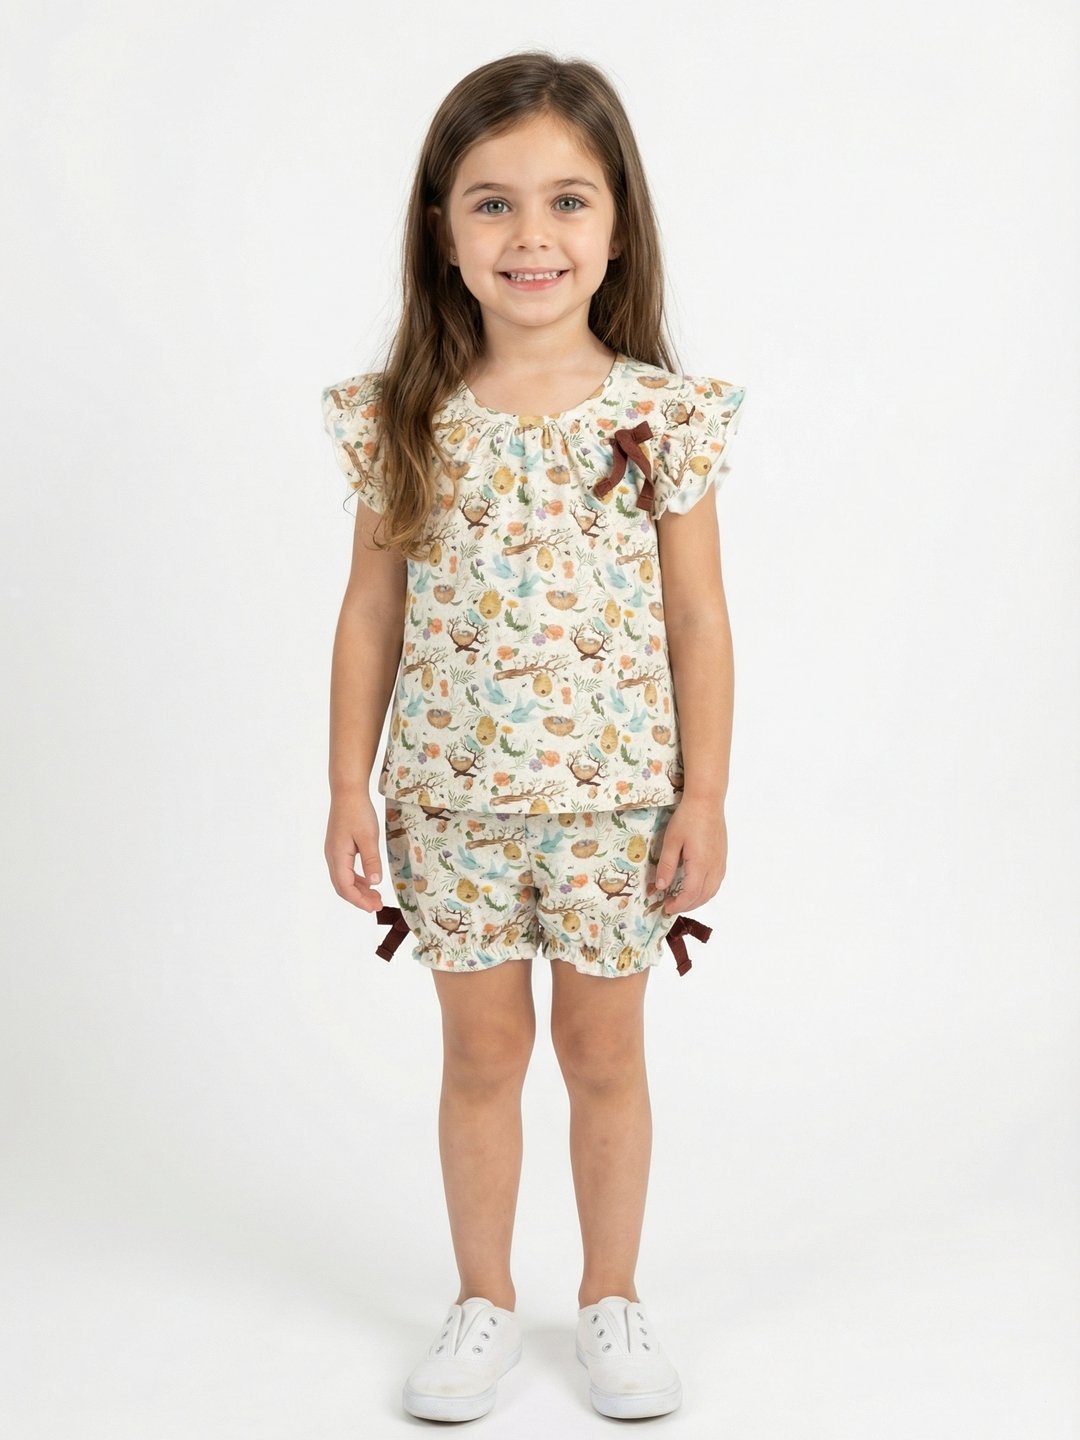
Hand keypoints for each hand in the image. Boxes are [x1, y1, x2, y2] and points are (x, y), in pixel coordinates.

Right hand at [325, 792, 384, 911]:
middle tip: (378, 905)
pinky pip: (345, 870)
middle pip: (342, 886)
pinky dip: (357, 879)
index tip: (374, 907)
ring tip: (376, 897)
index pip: (345, 887)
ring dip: (359, 890)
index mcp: (337, 856)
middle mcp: (332, 857)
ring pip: (343, 879)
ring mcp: (334, 852)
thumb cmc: (358, 812)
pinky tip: (369, 881)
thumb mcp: (369, 837)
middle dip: (359, 899)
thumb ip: (371, 861)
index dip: (359, 900)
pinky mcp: (338, 848)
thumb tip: (374, 883)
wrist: (347, 792)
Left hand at [654, 796, 727, 913]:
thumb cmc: (687, 818)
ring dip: (697, 900)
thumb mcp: (671, 841)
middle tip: (671, 905)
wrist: (707, 801)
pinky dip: (706, 891)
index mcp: (700, 864)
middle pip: (703, 896)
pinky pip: (716, 882)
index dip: (678, 905)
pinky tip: (696, 887)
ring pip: (712, 891)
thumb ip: (666, 865)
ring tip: (681, 899)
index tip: (666, 907)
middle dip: (687, 905)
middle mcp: (714, 867)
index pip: (690, 894)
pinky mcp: (722, 857)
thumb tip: (661, 886)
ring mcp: (720, 862)